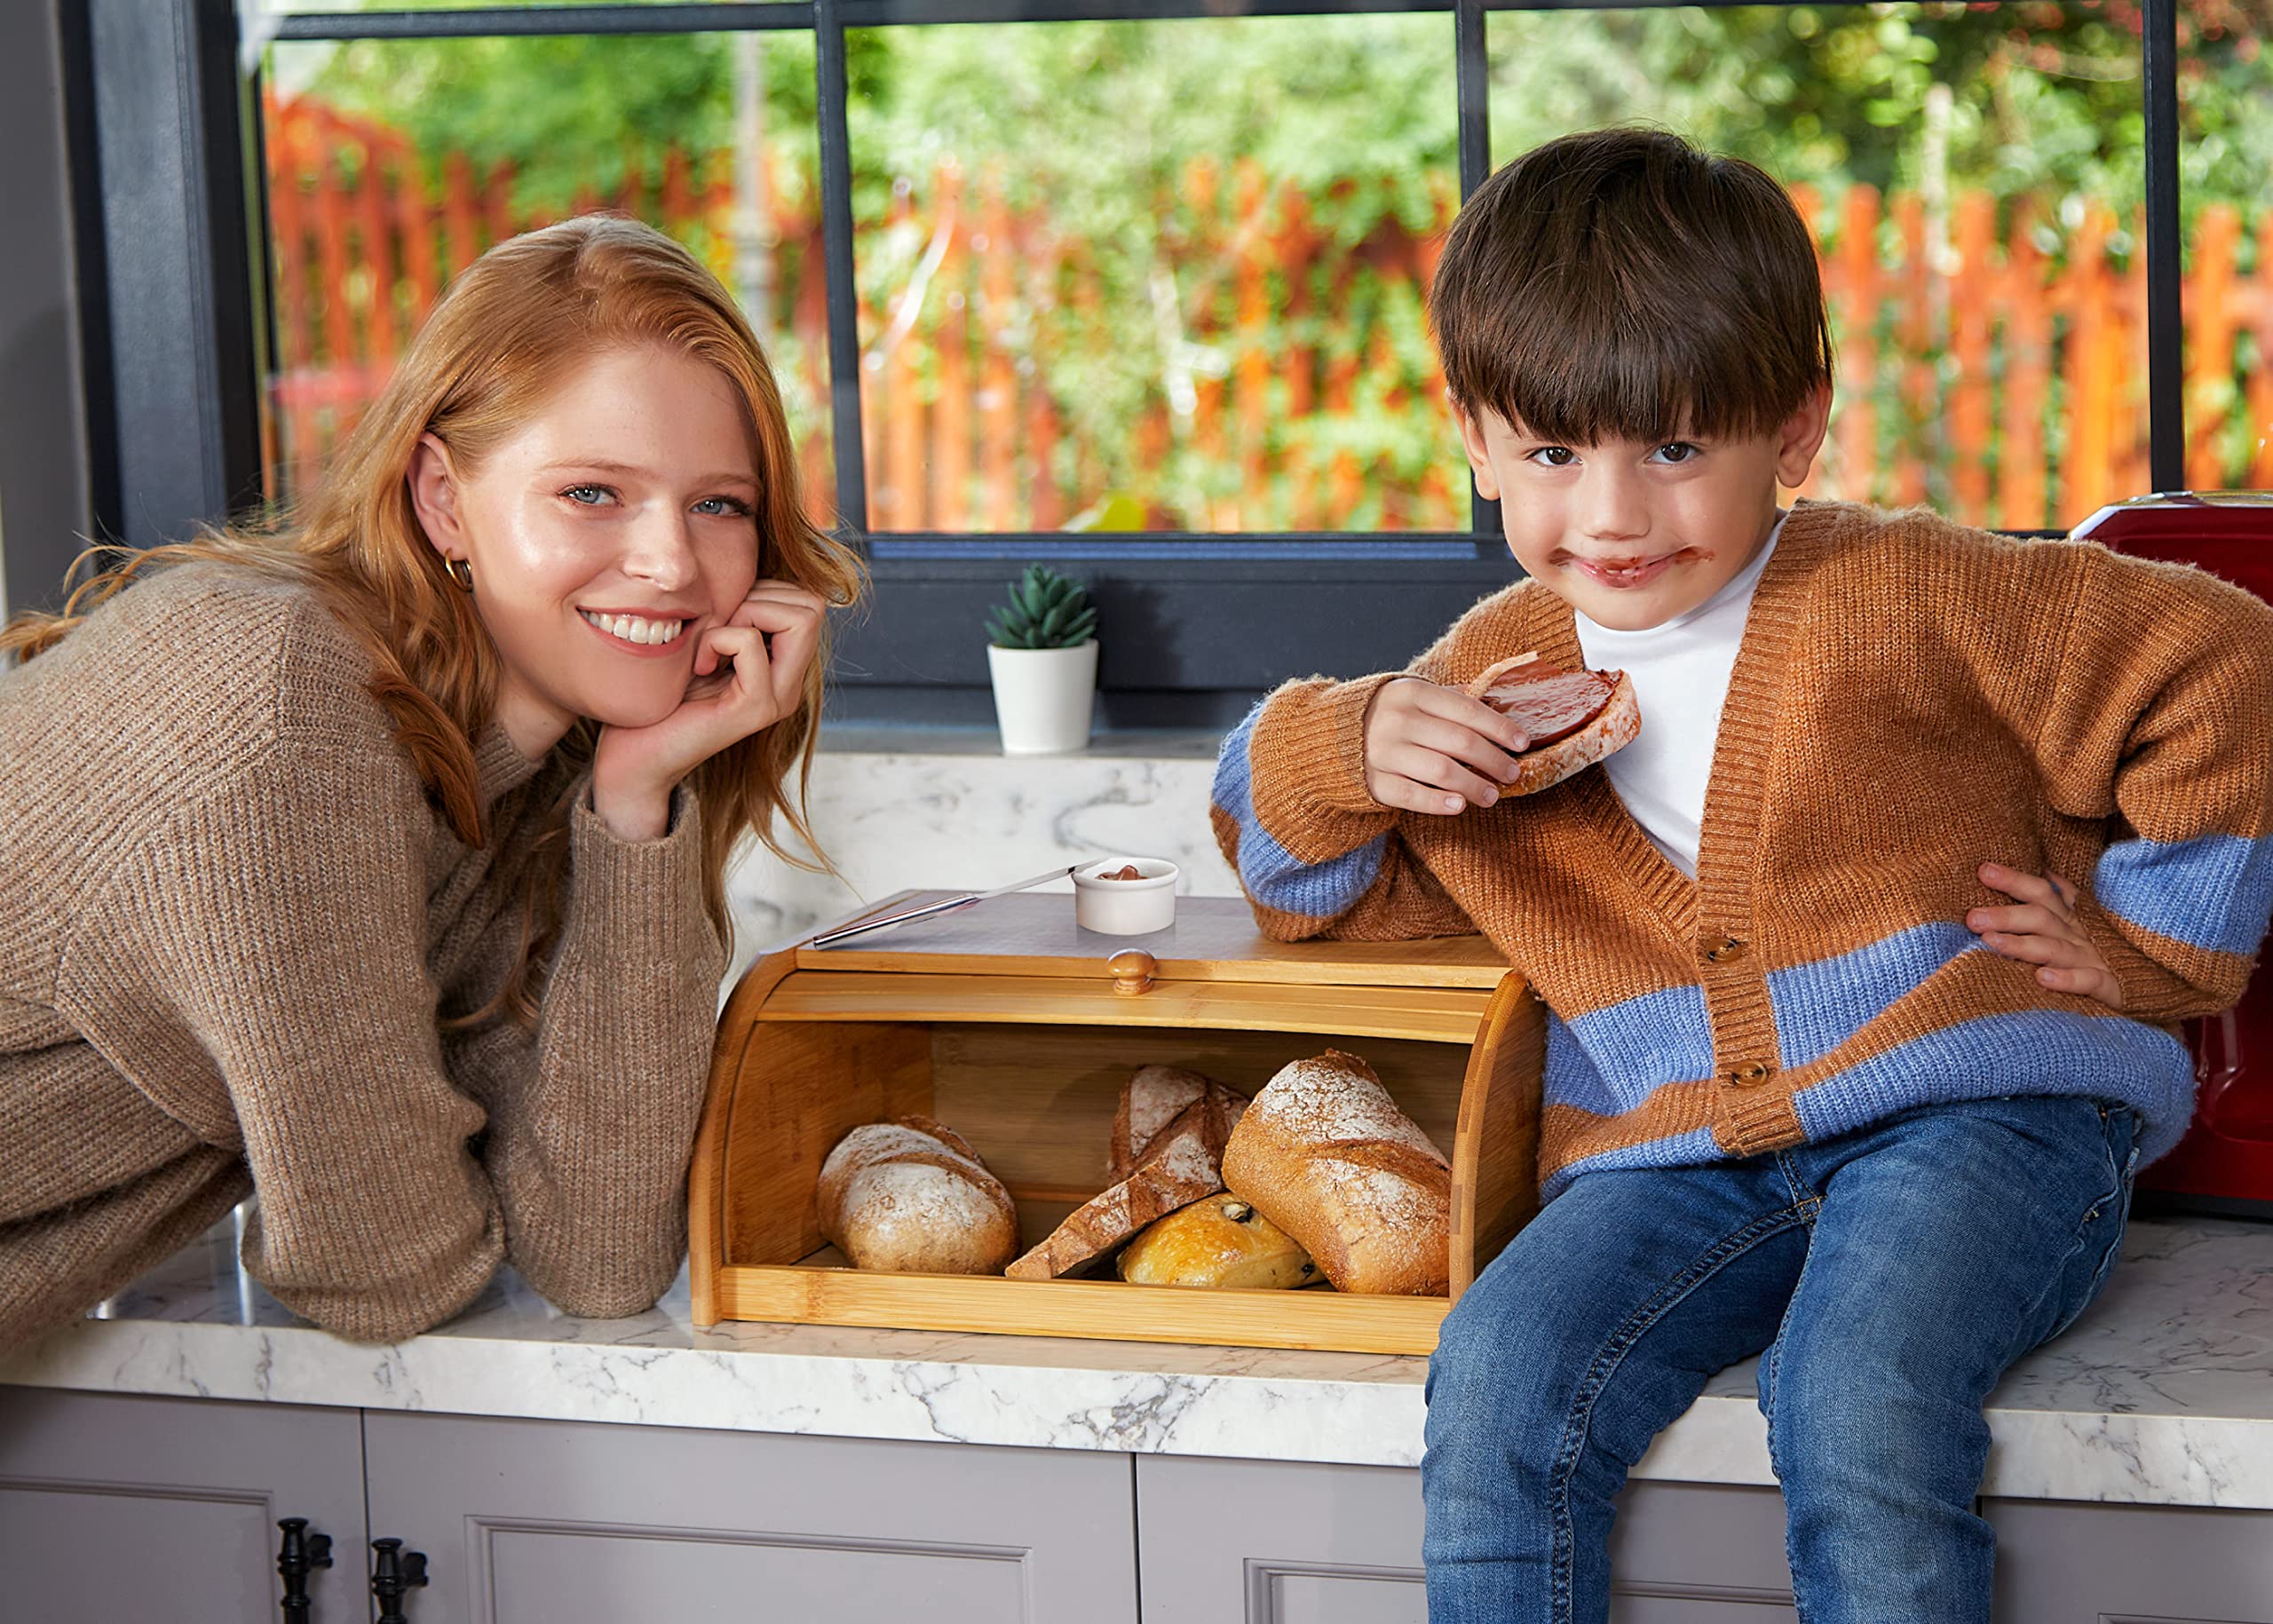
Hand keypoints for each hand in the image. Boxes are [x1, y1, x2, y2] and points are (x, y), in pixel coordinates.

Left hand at [590, 580, 825, 839]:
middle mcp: (789, 684)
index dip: (765, 591)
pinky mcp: (755, 710)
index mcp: (782, 668)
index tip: (724, 618)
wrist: (634, 755)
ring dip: (744, 613)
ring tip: (711, 644)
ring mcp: (777, 699)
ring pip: (799, 617)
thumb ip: (732, 614)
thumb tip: (745, 570)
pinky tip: (698, 664)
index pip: (809, 601)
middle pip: (811, 605)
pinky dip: (719, 638)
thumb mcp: (703, 641)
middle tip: (718, 628)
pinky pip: (751, 642)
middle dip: (759, 597)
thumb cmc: (660, 695)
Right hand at [1363, 677, 1531, 814]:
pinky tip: (1460, 805)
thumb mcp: (1415, 696)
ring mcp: (1383, 752)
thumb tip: (1502, 712)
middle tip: (1512, 773)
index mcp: (1412, 692)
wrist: (1330, 736)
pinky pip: (1412, 795)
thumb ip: (1452, 702)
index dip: (1500, 728)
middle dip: (1493, 760)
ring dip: (1474, 785)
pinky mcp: (1374, 781)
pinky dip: (1439, 802)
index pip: (1466, 710)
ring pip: (1441, 771)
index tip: (1523, 742)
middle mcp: (1397, 720)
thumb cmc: (1389, 715)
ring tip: (1492, 795)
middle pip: (1460, 743)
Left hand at [1968, 863, 2123, 1010]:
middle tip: (1972, 916)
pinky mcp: (2114, 987)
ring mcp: (2097, 959)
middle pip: (2041, 919)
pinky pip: (2090, 982)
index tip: (1983, 870)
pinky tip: (2041, 978)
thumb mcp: (2087, 921)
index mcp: (2072, 918)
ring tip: (1990, 941)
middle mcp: (2081, 935)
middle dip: (2007, 915)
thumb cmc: (2112, 950)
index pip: (2041, 893)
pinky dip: (2068, 980)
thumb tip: (2044, 872)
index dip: (2014, 880)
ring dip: (2023, 945)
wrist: (2163, 981)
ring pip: (2055, 949)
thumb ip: (2065, 896)